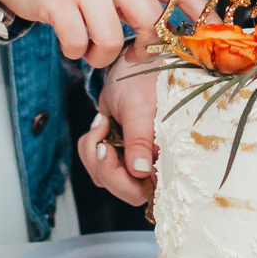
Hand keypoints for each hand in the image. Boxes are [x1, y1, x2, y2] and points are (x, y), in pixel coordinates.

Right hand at [0, 0, 202, 69]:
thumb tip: (173, 25)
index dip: (199, 13)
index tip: (213, 34)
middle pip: (149, 20)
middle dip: (142, 46)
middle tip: (129, 51)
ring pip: (113, 39)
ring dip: (101, 55)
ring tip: (90, 46)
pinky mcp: (57, 2)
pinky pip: (79, 44)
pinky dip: (75, 52)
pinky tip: (70, 41)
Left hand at [81, 45, 161, 206]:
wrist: (133, 64)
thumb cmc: (144, 82)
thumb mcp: (139, 110)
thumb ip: (140, 141)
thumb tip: (140, 171)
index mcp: (166, 159)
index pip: (144, 193)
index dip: (122, 182)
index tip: (109, 151)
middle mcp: (152, 165)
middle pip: (122, 190)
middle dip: (103, 166)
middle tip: (101, 137)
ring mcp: (133, 161)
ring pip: (103, 177)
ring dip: (94, 151)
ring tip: (103, 122)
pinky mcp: (118, 153)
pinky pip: (94, 162)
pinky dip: (90, 143)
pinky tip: (102, 122)